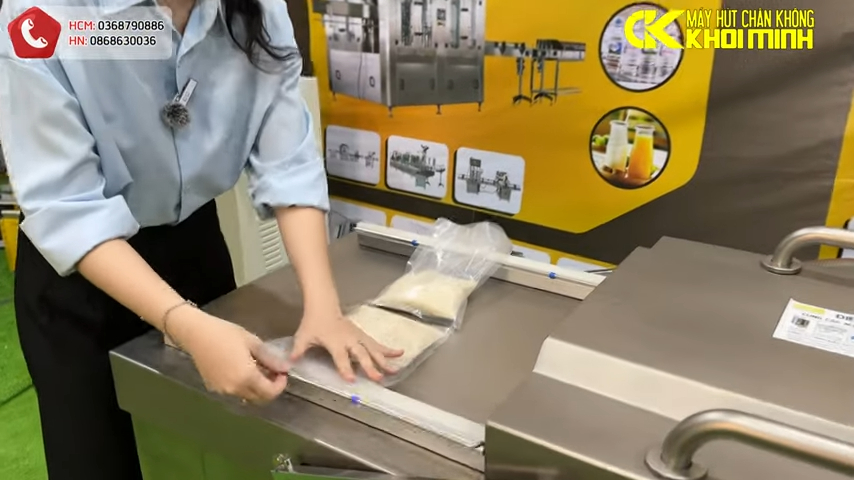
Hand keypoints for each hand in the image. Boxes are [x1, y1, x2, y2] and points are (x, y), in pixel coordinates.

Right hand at [170, 308, 288, 403]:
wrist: (196, 334)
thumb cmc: (225, 333)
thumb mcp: (252, 342)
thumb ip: (270, 359)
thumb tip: (285, 368)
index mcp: (246, 377)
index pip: (270, 392)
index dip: (280, 385)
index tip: (283, 373)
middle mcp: (234, 388)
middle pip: (259, 398)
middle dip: (270, 389)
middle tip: (274, 373)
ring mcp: (222, 390)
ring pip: (247, 397)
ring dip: (257, 388)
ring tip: (258, 370)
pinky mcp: (214, 388)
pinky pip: (234, 392)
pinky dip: (243, 386)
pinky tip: (243, 371)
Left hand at [291, 311, 402, 381]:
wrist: (323, 306)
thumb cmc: (313, 323)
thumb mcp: (303, 336)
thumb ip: (298, 350)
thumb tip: (290, 363)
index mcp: (335, 342)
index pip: (341, 358)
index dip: (345, 368)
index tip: (352, 379)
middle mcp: (349, 340)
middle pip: (361, 354)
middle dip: (370, 366)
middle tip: (378, 378)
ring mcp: (358, 336)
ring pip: (373, 349)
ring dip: (384, 360)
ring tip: (395, 370)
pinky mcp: (363, 335)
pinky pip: (377, 343)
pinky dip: (389, 349)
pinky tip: (400, 354)